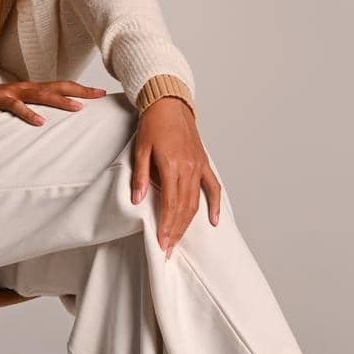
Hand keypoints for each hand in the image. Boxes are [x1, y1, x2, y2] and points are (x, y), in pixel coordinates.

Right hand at [0, 80, 106, 124]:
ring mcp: (14, 92)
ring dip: (61, 101)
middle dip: (80, 91)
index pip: (62, 86)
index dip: (81, 89)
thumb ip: (35, 108)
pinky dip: (29, 114)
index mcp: (33, 88)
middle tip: (99, 95)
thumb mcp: (18, 105)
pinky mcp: (0, 100)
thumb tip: (54, 120)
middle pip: (58, 86)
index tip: (101, 93)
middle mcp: (27, 87)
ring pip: (41, 95)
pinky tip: (40, 122)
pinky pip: (16, 106)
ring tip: (78, 107)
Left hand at [129, 97, 220, 258]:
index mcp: (172, 165)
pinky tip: (214, 220)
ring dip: (188, 223)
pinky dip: (215, 204)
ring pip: (196, 201)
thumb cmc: (153, 124)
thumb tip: (138, 200)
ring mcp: (198, 166)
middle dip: (176, 231)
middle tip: (168, 250)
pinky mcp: (203, 162)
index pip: (171, 204)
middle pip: (185, 207)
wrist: (169, 103)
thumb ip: (141, 176)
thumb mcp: (141, 149)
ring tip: (179, 240)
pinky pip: (212, 186)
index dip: (167, 227)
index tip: (162, 244)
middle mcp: (189, 168)